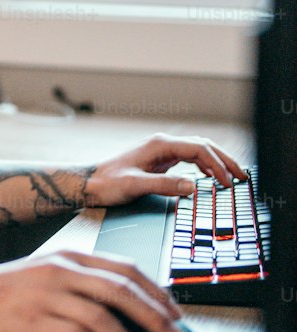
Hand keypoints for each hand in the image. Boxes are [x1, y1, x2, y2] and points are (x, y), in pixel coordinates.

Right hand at [0, 250, 183, 331]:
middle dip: (156, 317)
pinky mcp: (35, 323)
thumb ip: (80, 286)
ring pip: (106, 318)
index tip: (174, 313)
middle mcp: (61, 272)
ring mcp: (48, 297)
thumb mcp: (44, 276)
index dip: (155, 292)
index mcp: (68, 258)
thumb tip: (127, 316)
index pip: (125, 269)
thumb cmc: (4, 294)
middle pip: (122, 291)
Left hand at [83, 133, 246, 207]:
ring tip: (231, 177)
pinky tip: (209, 176)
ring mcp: (161, 151)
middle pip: (202, 146)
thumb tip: (192, 187)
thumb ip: (164, 185)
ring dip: (215, 162)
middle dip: (223, 160)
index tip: (228, 181)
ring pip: (197, 151)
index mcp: (159, 145)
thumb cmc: (107, 182)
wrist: (90, 182)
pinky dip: (203, 165)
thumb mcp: (135, 185)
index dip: (217, 165)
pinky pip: (188, 159)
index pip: (198, 149)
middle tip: (241, 176)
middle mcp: (162, 144)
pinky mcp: (159, 161)